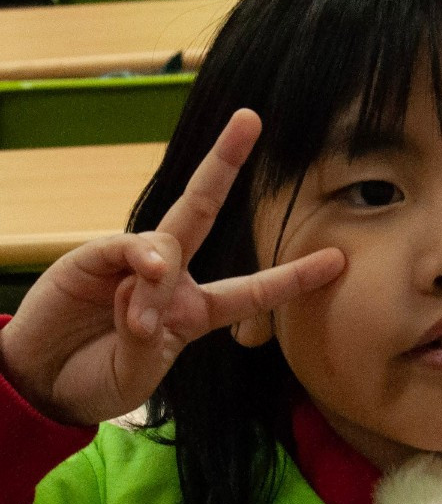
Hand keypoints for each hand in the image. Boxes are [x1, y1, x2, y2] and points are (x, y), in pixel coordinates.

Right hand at [0, 110, 345, 426]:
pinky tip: (133, 294)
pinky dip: (136, 269)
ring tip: (136, 325)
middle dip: (225, 163)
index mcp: (193, 312)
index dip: (292, 277)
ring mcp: (130, 263)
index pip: (251, 290)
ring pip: (166, 245)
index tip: (337, 260)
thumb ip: (150, 340)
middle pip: (203, 210)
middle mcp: (168, 278)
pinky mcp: (93, 257)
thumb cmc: (98, 380)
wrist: (43, 384)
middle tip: (250, 119)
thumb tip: (147, 288)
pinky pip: (126, 250)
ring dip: (157, 282)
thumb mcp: (138, 375)